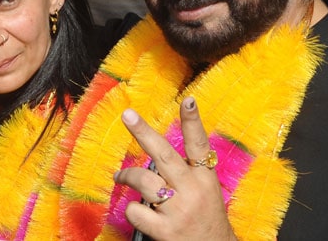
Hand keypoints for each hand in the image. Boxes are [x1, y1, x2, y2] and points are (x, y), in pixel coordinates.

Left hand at [114, 97, 235, 240]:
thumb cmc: (208, 219)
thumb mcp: (207, 191)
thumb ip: (187, 172)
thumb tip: (157, 153)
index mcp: (205, 178)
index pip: (199, 145)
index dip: (193, 122)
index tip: (187, 101)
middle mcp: (193, 191)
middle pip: (164, 155)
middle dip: (143, 132)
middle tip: (128, 115)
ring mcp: (178, 210)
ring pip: (144, 181)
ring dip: (127, 176)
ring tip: (120, 177)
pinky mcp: (165, 230)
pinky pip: (136, 210)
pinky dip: (132, 208)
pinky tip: (137, 210)